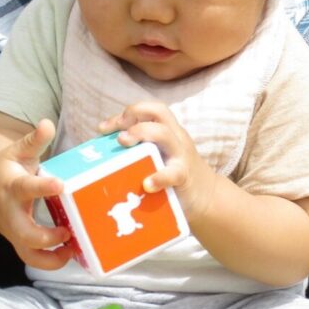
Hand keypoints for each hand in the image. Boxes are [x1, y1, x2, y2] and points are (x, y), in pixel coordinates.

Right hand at [0, 119, 73, 269]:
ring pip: (26, 253)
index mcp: (12, 186)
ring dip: (49, 258)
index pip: (26, 188)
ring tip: (72, 251)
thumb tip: (47, 123)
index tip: (60, 185)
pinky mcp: (17, 240)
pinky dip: (49, 261)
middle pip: (23, 233)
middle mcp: (10, 211)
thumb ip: (35, 140)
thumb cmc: (7, 166)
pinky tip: (70, 255)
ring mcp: (12, 229)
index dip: (43, 187)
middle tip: (68, 231)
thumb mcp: (19, 150)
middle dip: (46, 237)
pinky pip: (31, 257)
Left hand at [99, 101, 215, 222]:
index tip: (102, 129)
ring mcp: (181, 155)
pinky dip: (159, 177)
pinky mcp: (185, 177)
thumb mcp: (159, 157)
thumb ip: (139, 152)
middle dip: (133, 117)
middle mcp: (175, 138)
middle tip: (115, 135)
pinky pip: (173, 173)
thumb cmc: (173, 176)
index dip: (127, 113)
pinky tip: (147, 184)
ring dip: (142, 133)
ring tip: (123, 142)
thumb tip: (100, 156)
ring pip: (165, 134)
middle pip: (158, 112)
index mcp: (168, 131)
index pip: (149, 109)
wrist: (208, 198)